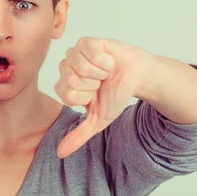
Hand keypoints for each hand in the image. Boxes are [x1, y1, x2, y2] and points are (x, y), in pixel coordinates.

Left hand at [54, 37, 154, 158]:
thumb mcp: (97, 120)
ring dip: (100, 73)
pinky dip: (105, 61)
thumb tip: (60, 154)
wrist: (136, 77)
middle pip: (72, 81)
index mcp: (64, 86)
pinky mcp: (88, 42)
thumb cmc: (115, 95)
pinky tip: (108, 61)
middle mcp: (66, 68)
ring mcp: (75, 53)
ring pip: (80, 67)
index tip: (95, 94)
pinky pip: (91, 53)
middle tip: (101, 82)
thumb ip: (78, 136)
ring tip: (105, 72)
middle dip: (94, 85)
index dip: (87, 97)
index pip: (67, 95)